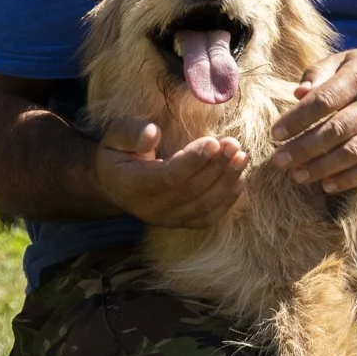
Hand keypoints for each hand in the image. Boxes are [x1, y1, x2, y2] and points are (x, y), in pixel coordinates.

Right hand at [94, 118, 248, 228]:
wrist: (114, 185)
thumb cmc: (118, 153)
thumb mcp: (115, 136)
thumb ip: (131, 133)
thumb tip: (152, 134)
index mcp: (131, 185)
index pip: (168, 177)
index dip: (193, 161)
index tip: (214, 142)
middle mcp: (150, 208)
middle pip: (190, 191)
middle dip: (216, 167)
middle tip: (234, 145)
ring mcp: (166, 219)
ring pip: (203, 206)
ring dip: (226, 183)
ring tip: (242, 158)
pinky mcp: (180, 222)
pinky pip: (207, 217)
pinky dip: (227, 201)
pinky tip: (239, 180)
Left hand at [270, 50, 356, 194]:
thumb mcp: (348, 60)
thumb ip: (319, 73)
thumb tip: (297, 93)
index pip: (323, 100)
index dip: (297, 119)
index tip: (275, 134)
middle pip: (335, 130)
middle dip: (303, 148)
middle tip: (279, 161)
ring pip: (352, 152)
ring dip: (322, 167)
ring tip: (297, 175)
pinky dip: (349, 179)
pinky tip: (327, 185)